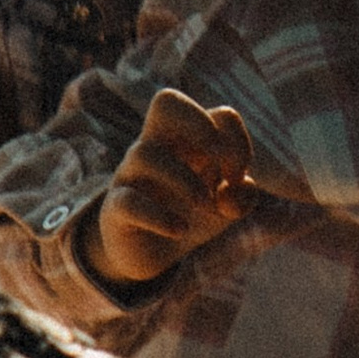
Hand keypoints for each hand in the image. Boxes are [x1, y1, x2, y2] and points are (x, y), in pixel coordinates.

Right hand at [84, 90, 256, 286]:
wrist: (150, 256)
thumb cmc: (189, 216)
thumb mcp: (225, 209)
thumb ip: (243, 197)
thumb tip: (235, 189)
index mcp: (187, 141)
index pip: (219, 115)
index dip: (237, 144)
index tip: (235, 179)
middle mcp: (156, 148)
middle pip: (165, 101)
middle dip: (199, 125)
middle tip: (215, 164)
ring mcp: (131, 175)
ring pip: (144, 153)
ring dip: (186, 181)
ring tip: (204, 206)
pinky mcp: (116, 209)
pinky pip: (129, 201)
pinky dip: (160, 217)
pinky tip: (180, 230)